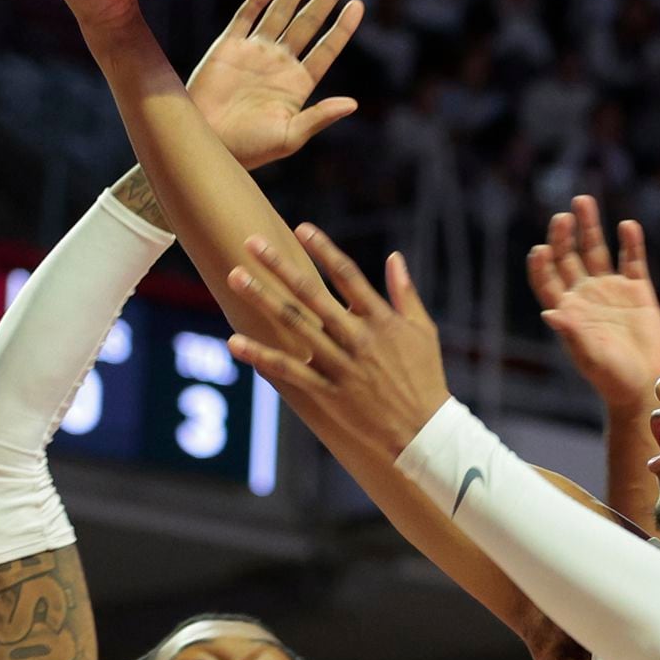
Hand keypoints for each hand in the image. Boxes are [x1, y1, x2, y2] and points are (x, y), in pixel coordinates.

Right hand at [185, 0, 364, 171]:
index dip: (342, 27)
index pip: (326, 48)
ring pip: (281, 12)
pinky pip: (245, 17)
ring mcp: (254, 52)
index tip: (358, 4)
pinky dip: (257, 0)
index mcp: (298, 83)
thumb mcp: (290, 136)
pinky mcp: (228, 47)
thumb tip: (352, 103)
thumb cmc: (249, 148)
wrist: (206, 144)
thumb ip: (319, 116)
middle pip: (309, 21)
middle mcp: (279, 63)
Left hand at [225, 226, 455, 463]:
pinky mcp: (328, 392)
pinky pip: (289, 370)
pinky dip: (261, 356)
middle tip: (250, 242)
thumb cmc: (425, 377)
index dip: (323, 249)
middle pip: (311, 294)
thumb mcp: (423, 331)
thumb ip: (405, 292)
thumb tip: (394, 257)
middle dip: (279, 266)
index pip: (347, 275)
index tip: (301, 227)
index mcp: (381, 319)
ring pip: (294, 326)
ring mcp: (340, 365)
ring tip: (235, 276)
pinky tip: (234, 342)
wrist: (423, 431)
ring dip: (262, 299)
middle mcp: (357, 338)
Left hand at [527, 195, 659, 411]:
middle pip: (569, 257)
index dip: (541, 264)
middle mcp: (586, 296)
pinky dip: (630, 243)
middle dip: (563, 236)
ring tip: (584, 201)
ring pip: (597, 251)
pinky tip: (627, 226)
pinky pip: (632, 260)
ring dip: (590, 227)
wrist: (647, 385)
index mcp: (568, 312)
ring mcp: (612, 291)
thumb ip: (572, 333)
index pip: (547, 280)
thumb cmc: (613, 378)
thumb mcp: (590, 357)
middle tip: (563, 215)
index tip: (540, 249)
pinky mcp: (638, 291)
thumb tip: (550, 312)